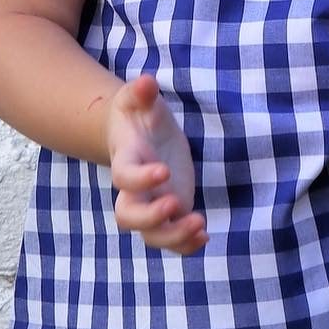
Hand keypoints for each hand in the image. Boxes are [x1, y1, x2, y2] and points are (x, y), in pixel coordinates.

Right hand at [106, 73, 209, 254]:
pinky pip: (172, 238)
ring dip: (174, 236)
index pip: (123, 176)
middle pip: (128, 217)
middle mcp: (134, 190)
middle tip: (178, 203)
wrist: (136, 134)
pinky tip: (205, 236)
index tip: (164, 171)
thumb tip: (146, 83)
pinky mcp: (170, 213)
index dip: (140, 179)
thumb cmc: (138, 115)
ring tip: (200, 227)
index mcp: (125, 160)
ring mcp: (151, 205)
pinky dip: (186, 244)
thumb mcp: (137, 99)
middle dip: (152, 217)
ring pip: (152, 235)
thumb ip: (139, 92)